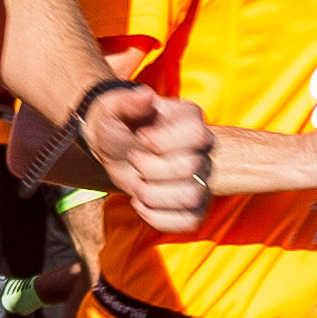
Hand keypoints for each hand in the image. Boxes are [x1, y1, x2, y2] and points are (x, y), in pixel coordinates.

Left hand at [81, 80, 215, 231]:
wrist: (113, 149)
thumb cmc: (116, 124)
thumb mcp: (113, 109)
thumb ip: (127, 102)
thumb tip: (144, 96)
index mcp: (190, 118)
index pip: (196, 136)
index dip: (162, 143)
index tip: (141, 137)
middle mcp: (203, 148)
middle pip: (189, 169)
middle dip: (149, 168)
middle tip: (134, 159)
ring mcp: (202, 178)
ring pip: (191, 198)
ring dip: (152, 194)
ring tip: (138, 182)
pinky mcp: (195, 205)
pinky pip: (190, 222)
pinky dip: (158, 217)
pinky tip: (140, 203)